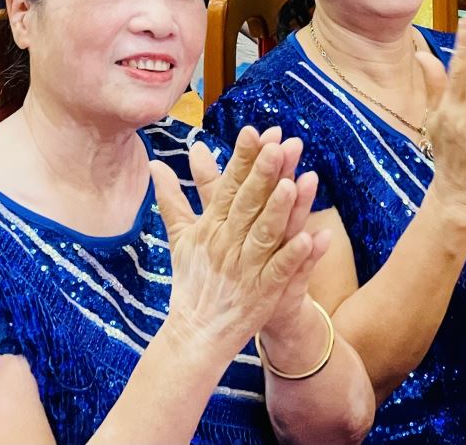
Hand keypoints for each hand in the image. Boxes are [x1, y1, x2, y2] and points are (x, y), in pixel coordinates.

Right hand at [152, 126, 326, 359]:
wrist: (194, 333)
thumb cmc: (191, 280)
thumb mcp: (180, 236)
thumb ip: (171, 198)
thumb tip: (154, 164)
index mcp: (210, 226)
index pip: (228, 186)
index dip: (243, 159)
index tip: (256, 131)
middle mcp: (226, 243)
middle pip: (247, 203)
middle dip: (263, 173)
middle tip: (280, 144)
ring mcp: (245, 268)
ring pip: (264, 233)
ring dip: (279, 209)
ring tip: (295, 182)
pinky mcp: (262, 293)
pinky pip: (279, 271)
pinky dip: (294, 255)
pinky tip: (311, 237)